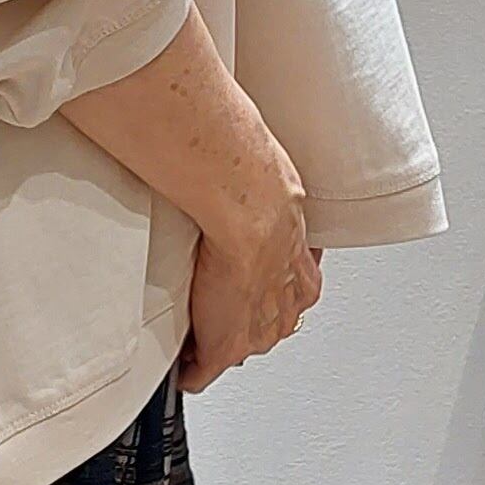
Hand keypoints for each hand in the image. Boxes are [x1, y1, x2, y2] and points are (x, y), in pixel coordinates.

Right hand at [57, 8, 322, 392]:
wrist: (245, 197)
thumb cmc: (251, 170)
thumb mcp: (264, 162)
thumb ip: (244, 149)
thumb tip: (228, 114)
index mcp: (301, 251)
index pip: (295, 283)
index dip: (271, 286)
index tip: (249, 283)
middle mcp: (286, 290)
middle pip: (274, 320)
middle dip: (253, 322)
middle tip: (222, 317)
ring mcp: (257, 319)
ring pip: (246, 342)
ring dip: (224, 343)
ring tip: (200, 341)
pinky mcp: (225, 339)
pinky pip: (210, 366)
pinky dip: (197, 369)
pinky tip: (184, 370)